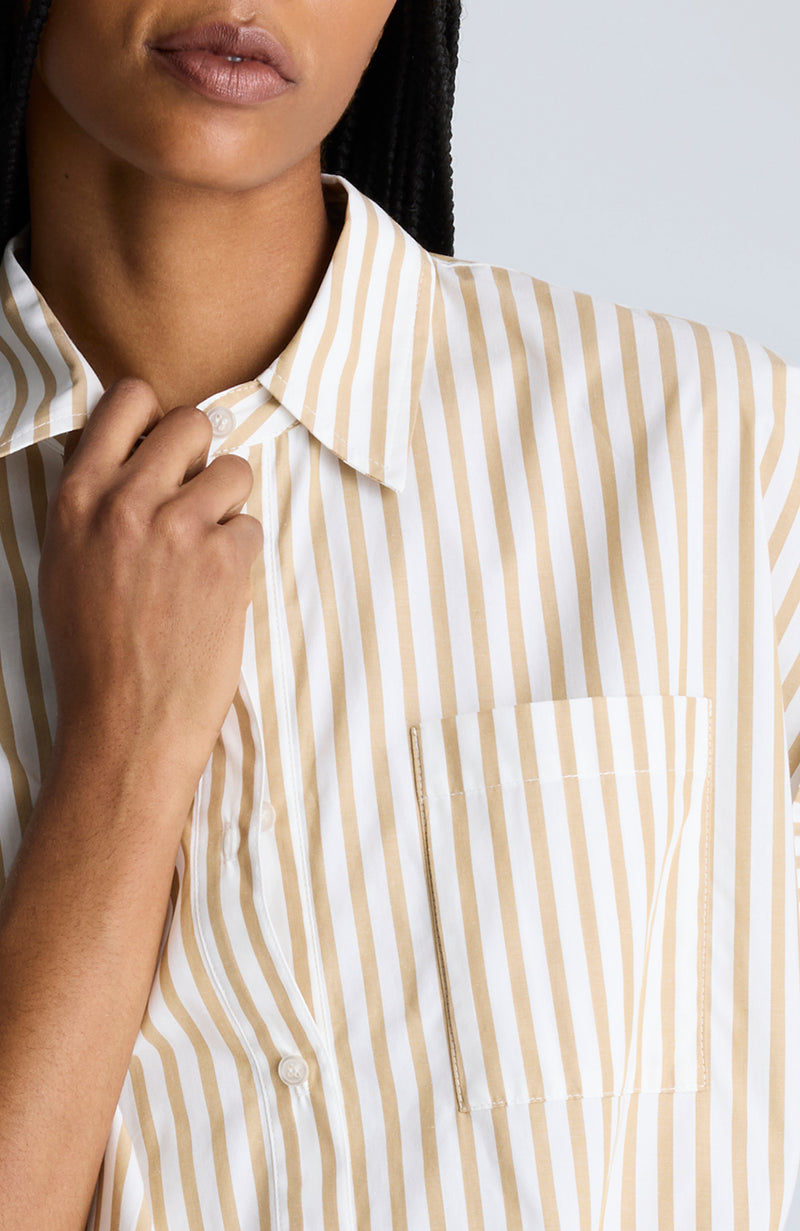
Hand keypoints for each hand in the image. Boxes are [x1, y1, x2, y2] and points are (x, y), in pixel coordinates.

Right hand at [38, 377, 262, 808]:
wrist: (126, 725)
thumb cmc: (92, 655)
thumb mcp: (64, 566)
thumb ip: (94, 506)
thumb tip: (133, 459)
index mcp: (77, 499)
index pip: (127, 400)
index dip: (156, 417)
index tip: (165, 446)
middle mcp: (125, 502)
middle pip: (191, 424)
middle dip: (202, 458)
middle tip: (195, 502)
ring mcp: (178, 528)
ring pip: (234, 469)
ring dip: (229, 504)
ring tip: (207, 551)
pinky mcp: (224, 560)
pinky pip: (251, 525)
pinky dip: (241, 555)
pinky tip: (216, 590)